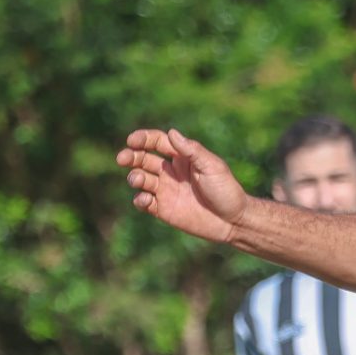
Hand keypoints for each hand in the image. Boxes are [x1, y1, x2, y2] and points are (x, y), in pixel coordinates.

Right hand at [119, 129, 250, 245]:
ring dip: (135, 177)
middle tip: (122, 159)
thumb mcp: (211, 166)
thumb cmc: (226, 190)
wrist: (233, 221)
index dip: (143, 139)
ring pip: (141, 179)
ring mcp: (166, 190)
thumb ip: (191, 150)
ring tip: (138, 180)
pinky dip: (139, 199)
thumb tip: (172, 132)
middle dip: (131, 157)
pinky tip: (144, 200)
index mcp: (182, 157)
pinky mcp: (163, 210)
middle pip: (143, 159)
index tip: (132, 140)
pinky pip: (144, 202)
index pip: (157, 142)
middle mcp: (171, 172)